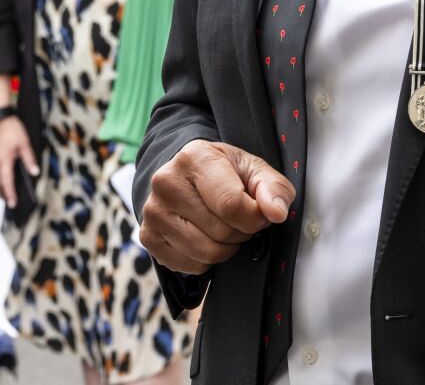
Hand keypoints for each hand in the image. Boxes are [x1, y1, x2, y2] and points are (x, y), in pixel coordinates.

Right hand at [0, 114, 37, 207]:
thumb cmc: (11, 128)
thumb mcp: (24, 143)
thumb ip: (29, 159)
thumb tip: (34, 172)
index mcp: (4, 160)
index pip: (6, 182)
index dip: (10, 194)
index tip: (13, 203)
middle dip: (1, 194)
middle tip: (8, 201)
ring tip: (2, 192)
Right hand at [139, 140, 293, 275]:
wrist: (187, 176)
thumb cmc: (224, 173)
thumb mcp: (253, 169)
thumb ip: (273, 187)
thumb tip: (276, 212)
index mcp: (194, 158)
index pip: (231, 204)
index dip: (254, 218)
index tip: (258, 213)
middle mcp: (166, 182)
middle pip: (221, 231)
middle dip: (240, 232)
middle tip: (238, 219)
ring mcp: (153, 211)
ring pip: (207, 253)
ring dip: (225, 248)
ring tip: (223, 227)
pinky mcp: (148, 236)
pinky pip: (191, 266)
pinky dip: (205, 260)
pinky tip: (204, 237)